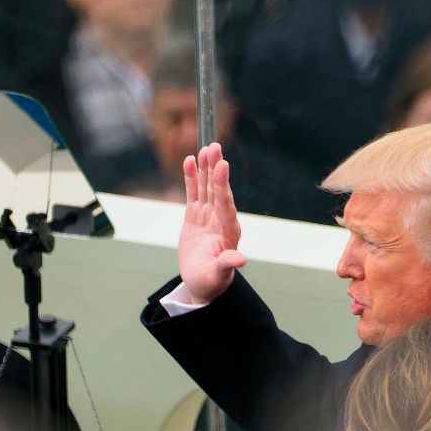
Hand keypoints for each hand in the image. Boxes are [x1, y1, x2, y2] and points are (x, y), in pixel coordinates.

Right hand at [178, 143, 246, 303]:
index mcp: (228, 231)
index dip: (223, 185)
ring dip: (206, 168)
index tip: (223, 165)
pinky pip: (193, 193)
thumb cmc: (211, 281)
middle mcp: (220, 219)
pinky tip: (189, 161)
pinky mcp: (195, 216)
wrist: (202, 283)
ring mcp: (208, 216)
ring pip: (207, 187)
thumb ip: (227, 265)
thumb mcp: (218, 275)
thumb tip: (240, 259)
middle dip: (216, 169)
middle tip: (215, 147)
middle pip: (218, 190)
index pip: (225, 204)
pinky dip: (191, 178)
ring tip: (206, 148)